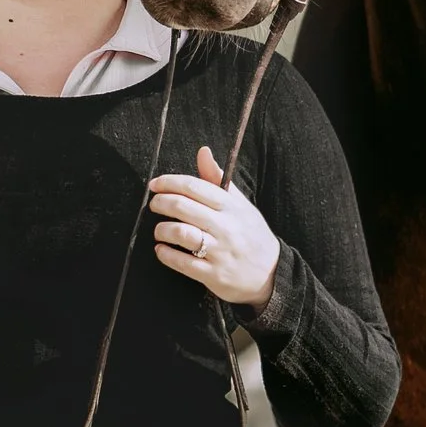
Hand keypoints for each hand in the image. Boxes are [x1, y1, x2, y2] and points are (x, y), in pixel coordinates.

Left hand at [149, 145, 278, 309]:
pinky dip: (166, 254)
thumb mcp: (240, 204)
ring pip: (181, 233)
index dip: (169, 182)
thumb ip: (217, 178)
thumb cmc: (250, 233)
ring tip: (159, 230)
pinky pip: (183, 262)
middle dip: (161, 203)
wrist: (271, 273)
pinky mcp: (213, 274)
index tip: (155, 184)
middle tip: (154, 204)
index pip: (195, 186)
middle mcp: (226, 226)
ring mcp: (220, 251)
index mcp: (231, 206)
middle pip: (183, 207)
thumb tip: (202, 152)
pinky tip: (161, 250)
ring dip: (162, 230)